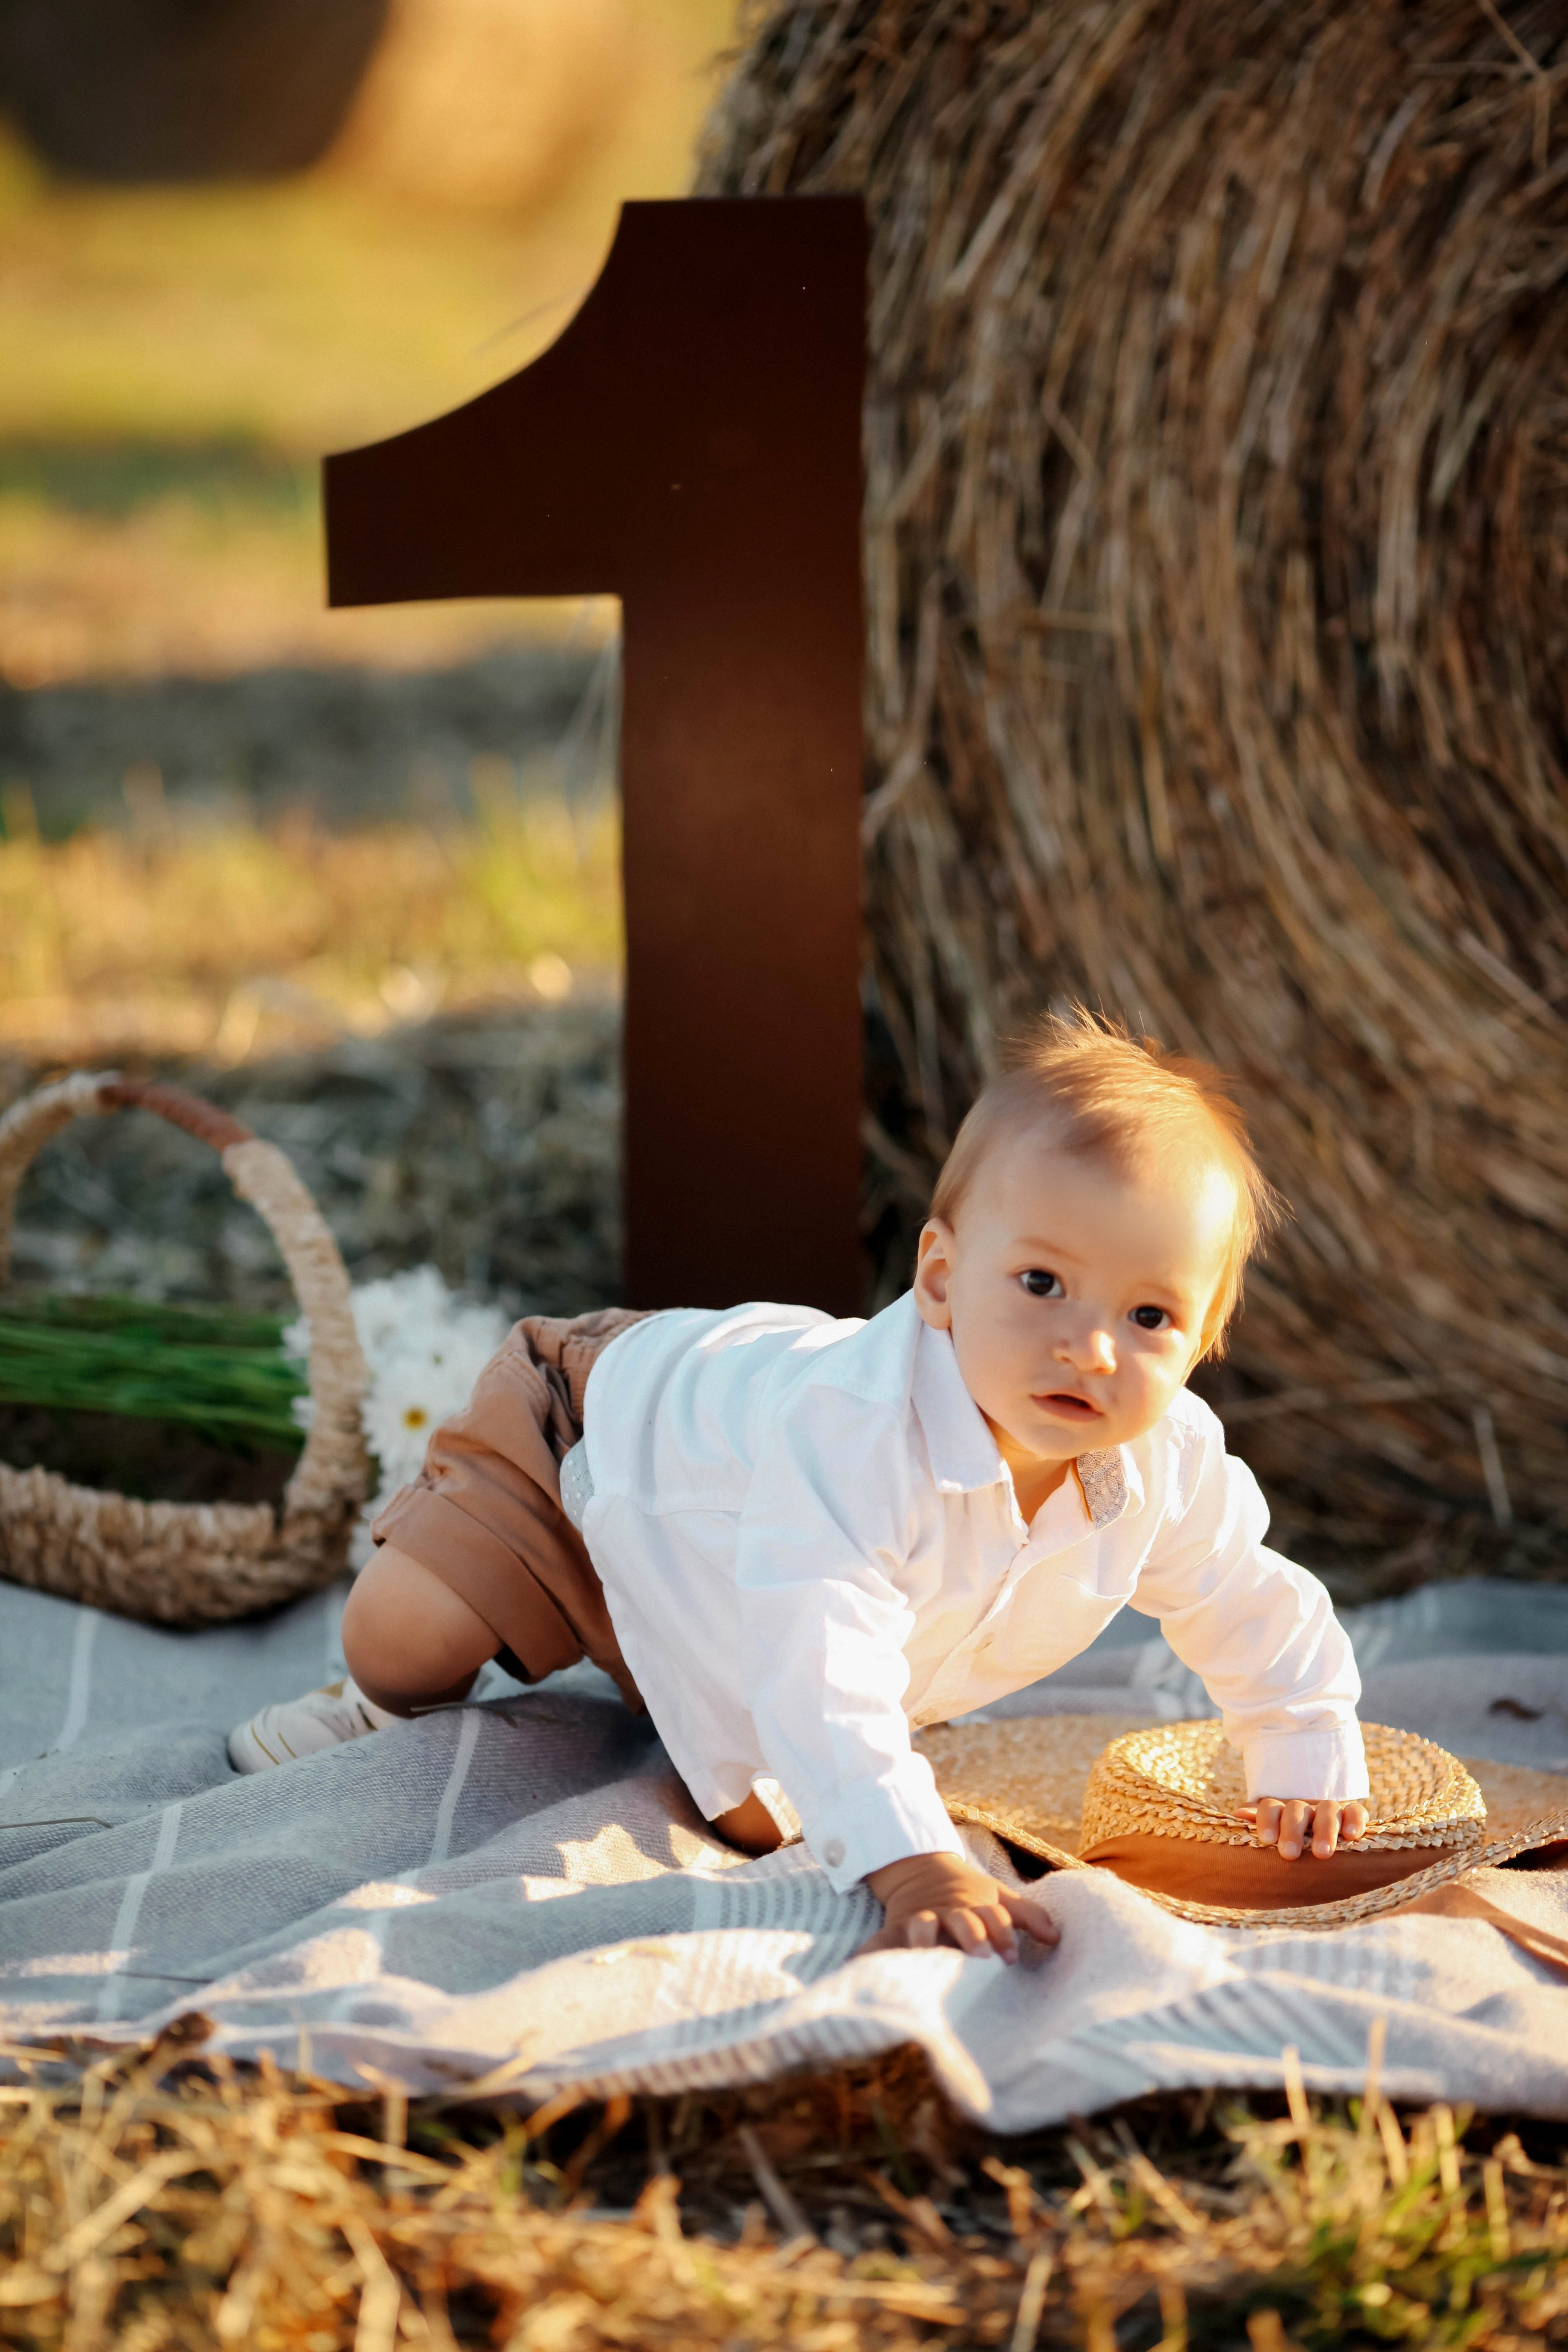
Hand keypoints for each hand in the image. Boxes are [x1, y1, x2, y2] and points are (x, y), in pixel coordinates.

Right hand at [858, 1851, 1059, 1962]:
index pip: (995, 1917)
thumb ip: (1028, 1916)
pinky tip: (859, 1966)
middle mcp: (950, 1913)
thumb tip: (1056, 1937)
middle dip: (972, 1936)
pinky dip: (869, 1952)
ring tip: (925, 1952)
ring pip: (923, 1927)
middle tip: (981, 1956)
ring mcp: (922, 1920)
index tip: (1011, 1957)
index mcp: (976, 1906)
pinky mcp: (898, 1928)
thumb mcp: (999, 1897)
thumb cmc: (971, 1894)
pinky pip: (881, 1940)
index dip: (1004, 1935)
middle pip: (963, 1921)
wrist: (924, 1870)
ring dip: (925, 1938)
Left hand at [1237, 1797, 1368, 1858]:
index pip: (1270, 1807)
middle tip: (1289, 1853)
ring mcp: (1327, 1811)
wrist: (1313, 1840)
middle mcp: (1303, 1808)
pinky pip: (1356, 1811)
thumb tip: (1238, 1816)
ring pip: (1328, 1809)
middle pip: (1297, 1809)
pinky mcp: (1350, 1816)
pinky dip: (1354, 1819)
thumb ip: (1254, 1824)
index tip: (1267, 1840)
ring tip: (1321, 1853)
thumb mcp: (1267, 1836)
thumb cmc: (1282, 1843)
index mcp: (1279, 1812)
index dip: (1267, 1820)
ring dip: (1325, 1829)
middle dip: (1292, 1829)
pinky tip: (1352, 1835)